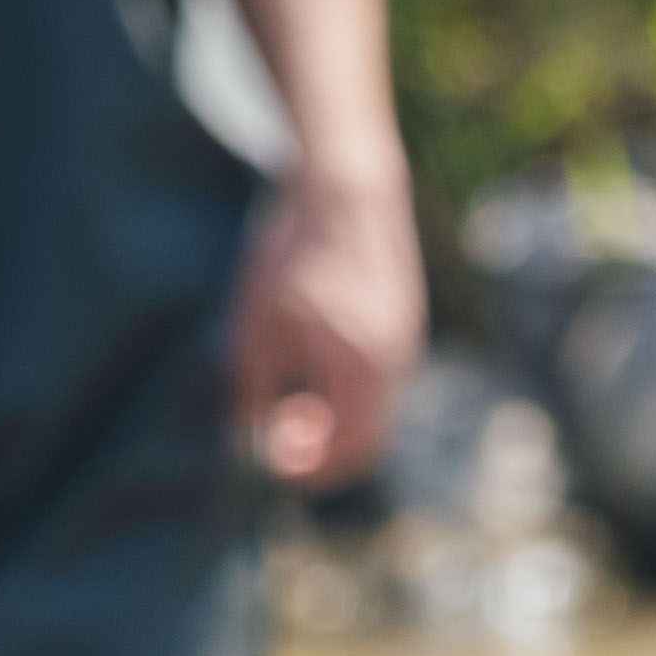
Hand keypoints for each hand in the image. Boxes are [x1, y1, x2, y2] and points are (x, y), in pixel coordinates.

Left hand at [227, 167, 424, 494]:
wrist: (343, 185)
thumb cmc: (292, 250)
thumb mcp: (256, 324)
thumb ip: (254, 389)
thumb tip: (248, 437)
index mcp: (357, 367)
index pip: (344, 450)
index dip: (308, 470)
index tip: (272, 464)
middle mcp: (393, 362)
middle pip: (368, 441)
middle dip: (325, 452)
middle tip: (282, 444)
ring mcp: (406, 342)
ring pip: (378, 412)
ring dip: (338, 422)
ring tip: (294, 403)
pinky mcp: (407, 323)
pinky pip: (384, 382)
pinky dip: (353, 395)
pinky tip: (316, 370)